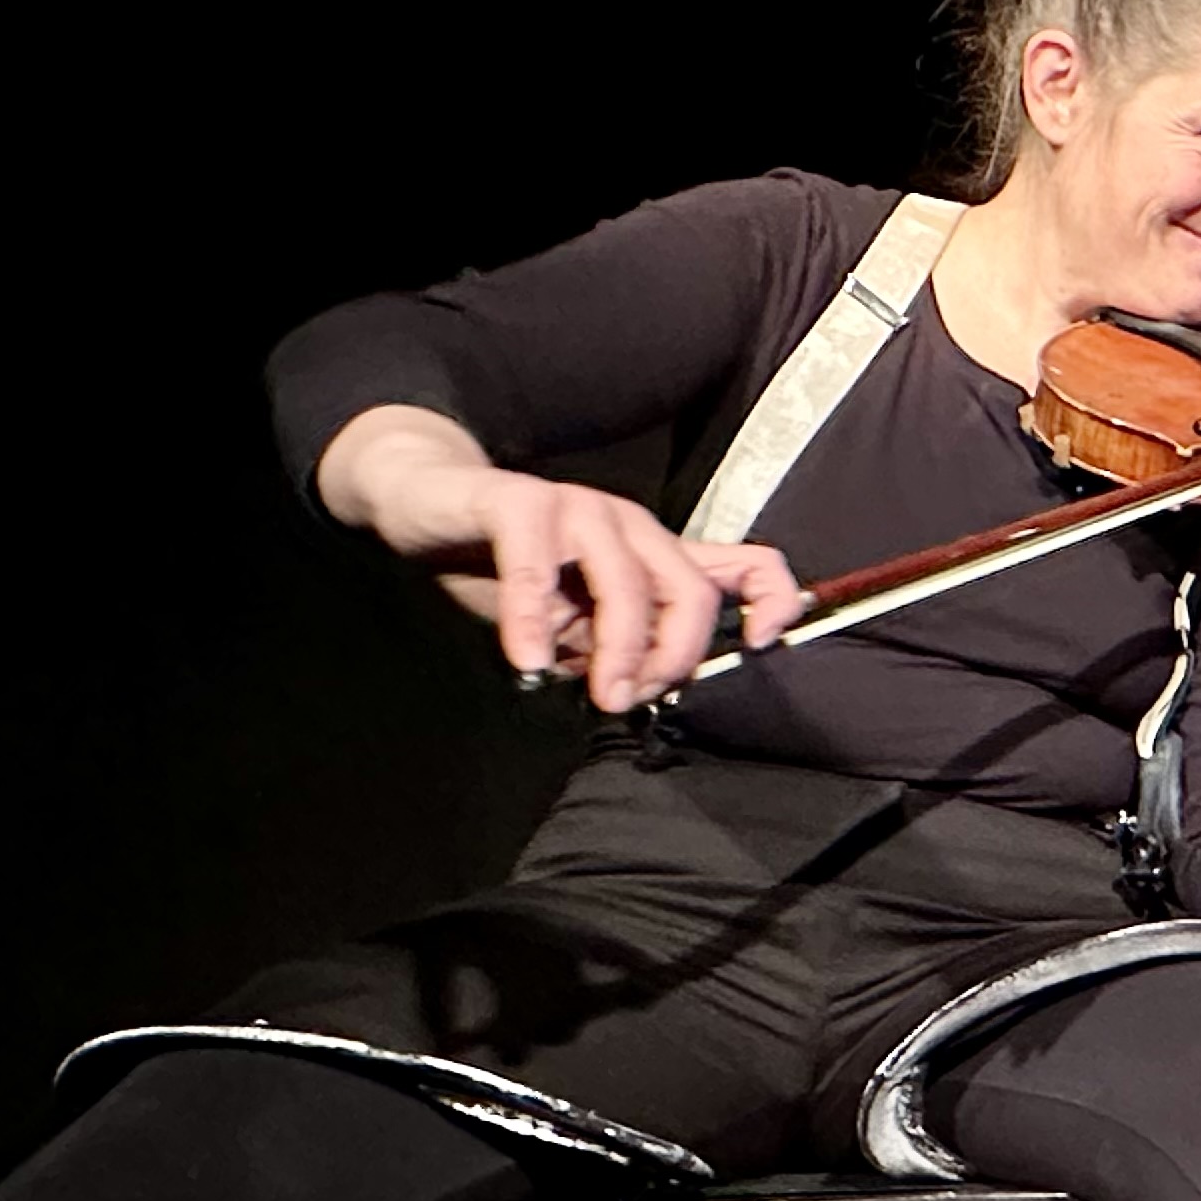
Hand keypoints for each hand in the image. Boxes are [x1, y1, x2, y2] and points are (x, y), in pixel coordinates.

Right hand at [317, 405, 803, 710]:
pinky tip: (524, 662)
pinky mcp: (521, 503)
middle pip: (688, 590)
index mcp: (657, 552)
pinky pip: (536, 568)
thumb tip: (642, 692)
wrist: (426, 506)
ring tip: (598, 694)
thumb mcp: (576, 618)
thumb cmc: (507, 568)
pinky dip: (534, 621)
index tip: (760, 644)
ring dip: (618, 648)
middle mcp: (631, 525)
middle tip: (632, 697)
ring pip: (625, 581)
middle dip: (671, 655)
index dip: (774, 600)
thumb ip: (616, 646)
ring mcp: (580, 509)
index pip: (749, 565)